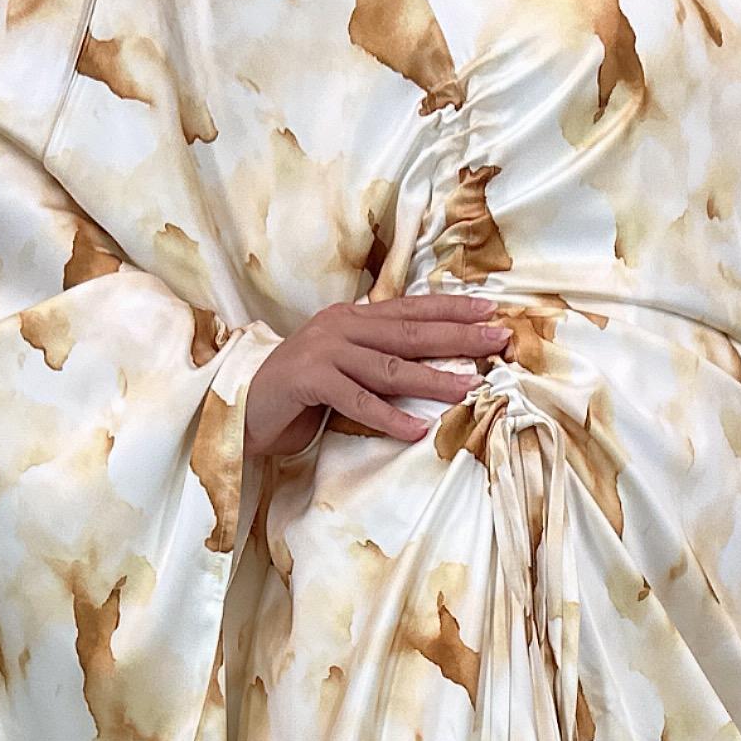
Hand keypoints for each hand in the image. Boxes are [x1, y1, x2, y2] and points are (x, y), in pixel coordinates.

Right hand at [244, 293, 509, 462]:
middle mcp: (340, 326)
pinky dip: (389, 418)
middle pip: (409, 332)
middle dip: (457, 336)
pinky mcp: (308, 381)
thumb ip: (377, 358)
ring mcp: (323, 351)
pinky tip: (417, 430)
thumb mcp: (344, 368)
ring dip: (432, 378)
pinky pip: (357, 401)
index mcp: (352, 317)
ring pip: (389, 367)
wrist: (242, 407)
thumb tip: (431, 364)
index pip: (411, 310)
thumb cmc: (300, 394)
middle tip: (498, 340)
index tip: (491, 311)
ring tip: (469, 387)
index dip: (452, 309)